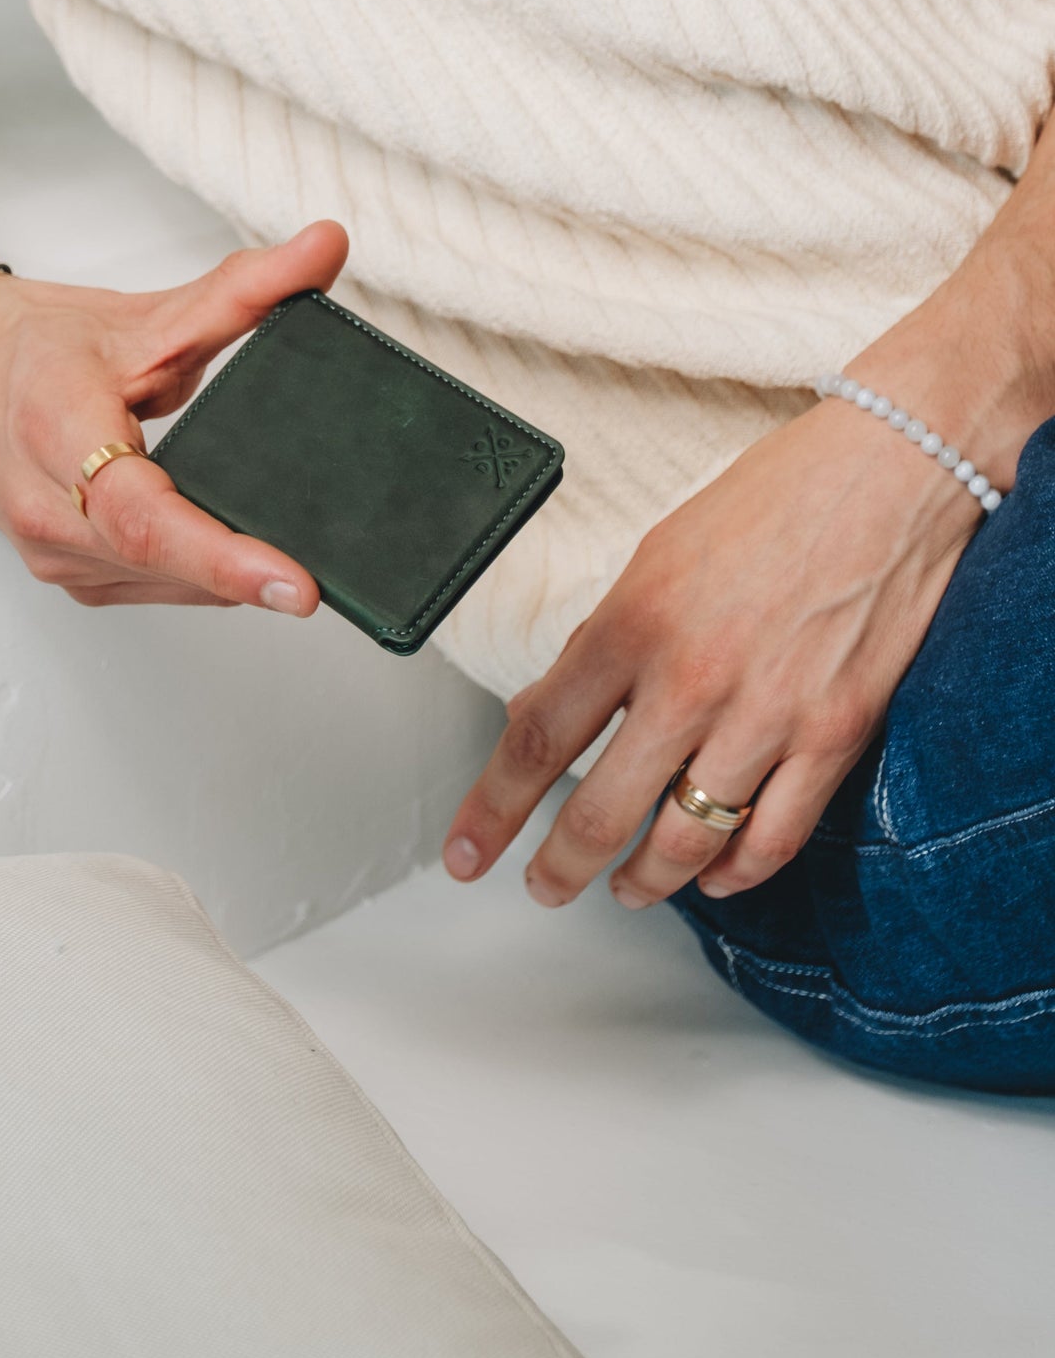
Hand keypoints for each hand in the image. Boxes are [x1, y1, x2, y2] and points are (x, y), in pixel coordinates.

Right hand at [0, 220, 349, 609]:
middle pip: (165, 560)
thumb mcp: (140, 314)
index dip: (222, 557)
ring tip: (285, 546)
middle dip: (249, 567)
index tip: (294, 585)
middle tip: (330, 567)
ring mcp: (51, 555)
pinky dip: (196, 572)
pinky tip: (226, 547)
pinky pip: (150, 586)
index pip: (143, 517)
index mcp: (56, 431)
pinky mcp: (66, 576)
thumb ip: (242, 290)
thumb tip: (325, 247)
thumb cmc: (31, 347)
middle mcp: (45, 511)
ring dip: (226, 572)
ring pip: (166, 583)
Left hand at [440, 390, 985, 908]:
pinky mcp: (837, 732)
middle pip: (601, 812)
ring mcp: (767, 712)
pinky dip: (737, 873)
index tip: (465, 852)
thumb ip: (599, 643)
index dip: (492, 810)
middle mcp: (691, 678)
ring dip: (646, 882)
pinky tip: (715, 880)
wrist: (893, 468)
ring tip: (625, 889)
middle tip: (544, 888)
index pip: (538, 740)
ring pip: (686, 841)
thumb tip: (543, 712)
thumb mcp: (654, 559)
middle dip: (559, 869)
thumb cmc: (769, 503)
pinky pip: (776, 837)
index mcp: (630, 624)